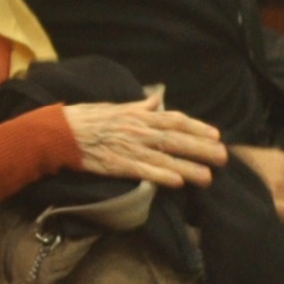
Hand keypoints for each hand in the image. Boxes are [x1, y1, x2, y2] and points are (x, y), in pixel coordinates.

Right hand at [63, 98, 228, 186]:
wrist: (60, 132)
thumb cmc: (86, 118)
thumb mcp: (115, 107)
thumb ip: (139, 106)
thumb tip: (157, 100)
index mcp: (139, 115)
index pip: (174, 120)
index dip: (197, 128)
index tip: (216, 135)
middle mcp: (138, 130)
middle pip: (175, 139)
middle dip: (201, 149)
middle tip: (223, 157)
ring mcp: (129, 148)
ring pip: (164, 158)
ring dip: (188, 167)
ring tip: (208, 177)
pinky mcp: (118, 165)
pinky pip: (144, 171)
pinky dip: (161, 176)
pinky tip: (177, 183)